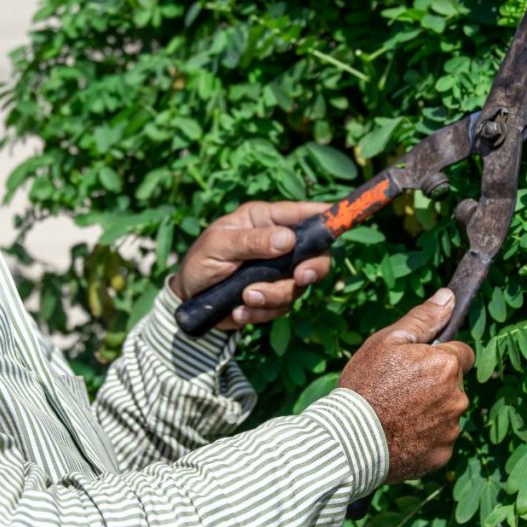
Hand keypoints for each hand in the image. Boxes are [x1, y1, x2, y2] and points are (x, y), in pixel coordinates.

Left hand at [171, 201, 331, 329]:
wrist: (187, 302)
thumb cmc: (200, 261)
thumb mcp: (218, 246)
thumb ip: (251, 242)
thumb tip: (288, 239)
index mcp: (265, 220)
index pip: (302, 214)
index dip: (325, 217)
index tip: (339, 224)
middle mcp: (278, 244)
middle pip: (316, 254)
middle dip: (312, 268)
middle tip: (300, 277)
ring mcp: (278, 272)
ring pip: (298, 286)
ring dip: (273, 295)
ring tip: (244, 297)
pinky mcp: (273, 297)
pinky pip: (281, 307)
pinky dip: (260, 312)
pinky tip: (238, 310)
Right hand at [339, 289, 473, 482]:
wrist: (348, 441)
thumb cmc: (365, 385)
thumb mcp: (387, 342)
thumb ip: (423, 319)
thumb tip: (449, 297)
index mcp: (446, 365)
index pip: (462, 353)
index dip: (440, 355)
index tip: (418, 363)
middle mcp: (457, 398)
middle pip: (454, 384)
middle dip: (435, 383)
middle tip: (400, 389)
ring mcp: (451, 430)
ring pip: (447, 412)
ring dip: (431, 410)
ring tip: (396, 413)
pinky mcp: (442, 456)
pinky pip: (439, 440)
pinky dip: (425, 437)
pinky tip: (400, 434)